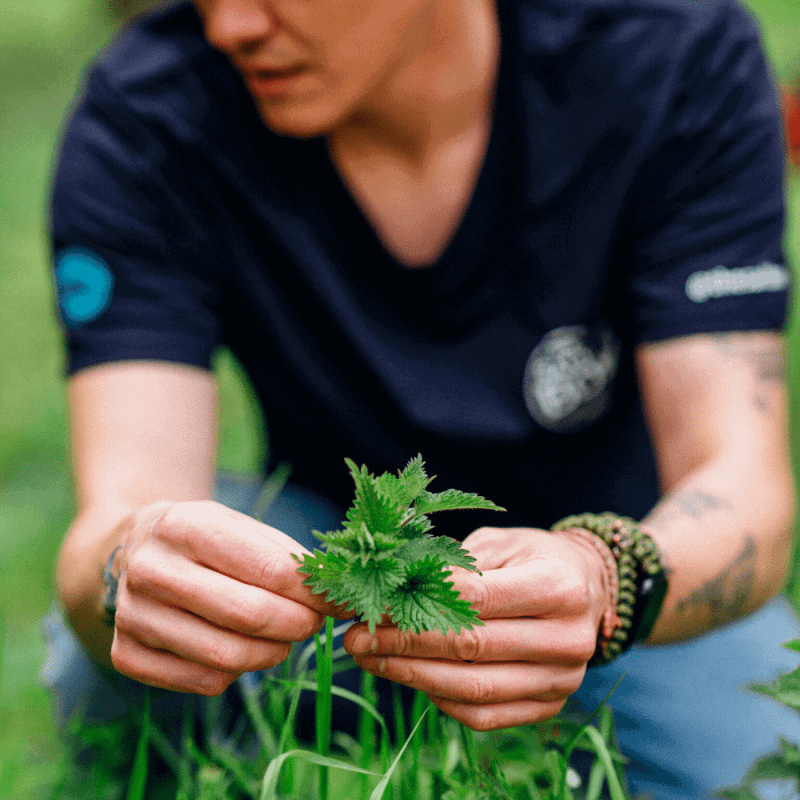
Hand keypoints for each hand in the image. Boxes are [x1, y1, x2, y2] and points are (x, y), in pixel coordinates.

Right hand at [110, 500, 345, 694]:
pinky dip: (236, 672)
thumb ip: (285, 555)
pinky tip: (243, 649)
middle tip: (316, 622)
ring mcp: (132, 615)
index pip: (268, 568)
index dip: (314, 590)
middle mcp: (150, 570)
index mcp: (184, 526)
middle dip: (298, 623)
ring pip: (225, 655)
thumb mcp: (239, 525)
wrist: (130, 551)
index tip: (342, 600)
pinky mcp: (125, 654)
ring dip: (272, 652)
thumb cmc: (202, 538)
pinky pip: (202, 681)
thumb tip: (334, 590)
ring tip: (285, 637)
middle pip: (248, 614)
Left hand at [342, 526, 607, 730]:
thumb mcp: (500, 544)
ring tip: (370, 659)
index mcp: (558, 586)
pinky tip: (409, 677)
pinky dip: (440, 699)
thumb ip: (455, 565)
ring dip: (412, 676)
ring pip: (474, 687)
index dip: (418, 604)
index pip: (476, 600)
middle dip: (404, 643)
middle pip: (471, 647)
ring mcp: (563, 679)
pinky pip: (485, 714)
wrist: (587, 588)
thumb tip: (390, 583)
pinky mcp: (550, 704)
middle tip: (356, 638)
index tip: (372, 605)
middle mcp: (568, 638)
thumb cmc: (533, 557)